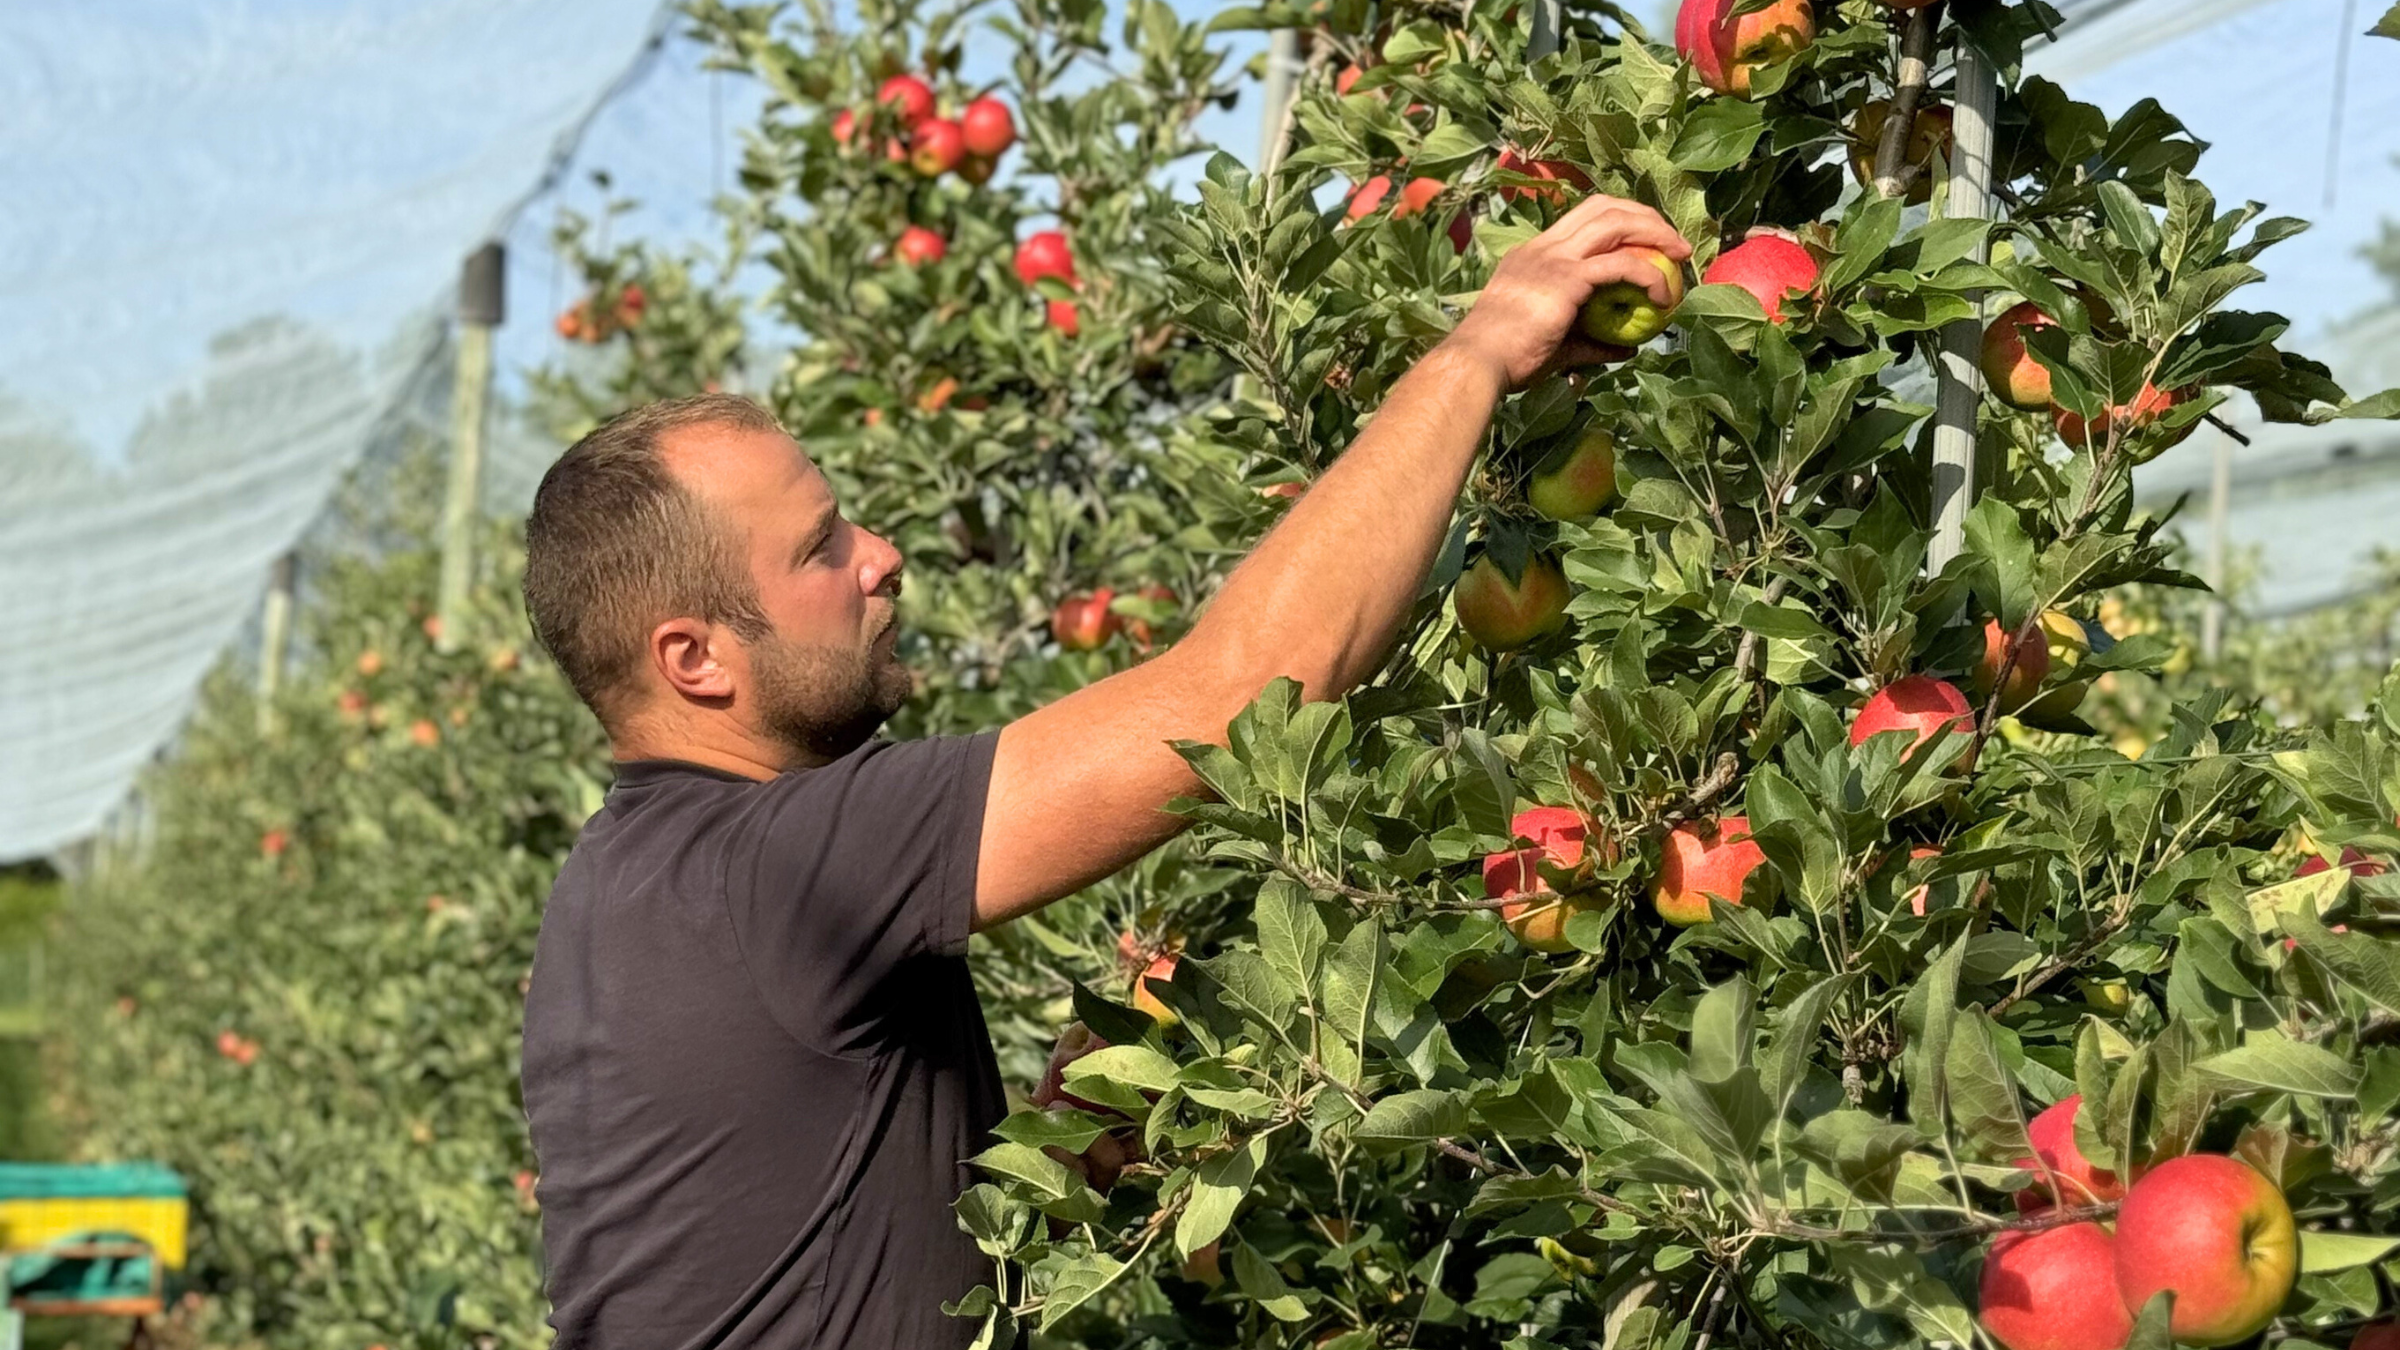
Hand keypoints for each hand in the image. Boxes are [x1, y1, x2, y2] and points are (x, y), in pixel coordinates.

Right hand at [1441, 193, 1691, 390]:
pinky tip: (1663, 297)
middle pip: (1604, 206)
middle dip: (1646, 216)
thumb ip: (1593, 343)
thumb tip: (1628, 348)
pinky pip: (1622, 265)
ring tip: (1680, 256)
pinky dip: (1649, 275)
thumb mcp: (1555, 346)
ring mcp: (1554, 258)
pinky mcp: (1567, 278)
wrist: (1479, 364)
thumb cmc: (1507, 360)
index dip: (1621, 221)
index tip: (1648, 241)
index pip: (1582, 218)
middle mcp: (1543, 247)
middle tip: (1673, 244)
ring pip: (1616, 222)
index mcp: (1533, 255)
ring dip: (1656, 233)